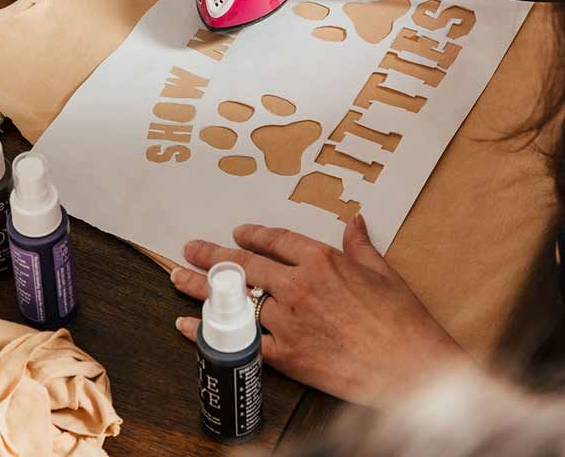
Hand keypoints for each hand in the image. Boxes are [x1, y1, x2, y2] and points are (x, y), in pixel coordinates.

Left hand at [172, 219, 464, 406]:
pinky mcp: (287, 355)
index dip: (254, 234)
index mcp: (321, 259)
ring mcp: (289, 320)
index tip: (237, 232)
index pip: (276, 240)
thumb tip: (355, 221)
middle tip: (190, 249)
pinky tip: (190, 328)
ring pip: (237, 300)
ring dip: (204, 290)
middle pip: (245, 264)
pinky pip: (241, 341)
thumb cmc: (401, 320)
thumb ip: (360, 245)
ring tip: (179, 278)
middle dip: (213, 255)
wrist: (409, 367)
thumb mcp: (383, 272)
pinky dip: (211, 334)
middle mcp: (298, 285)